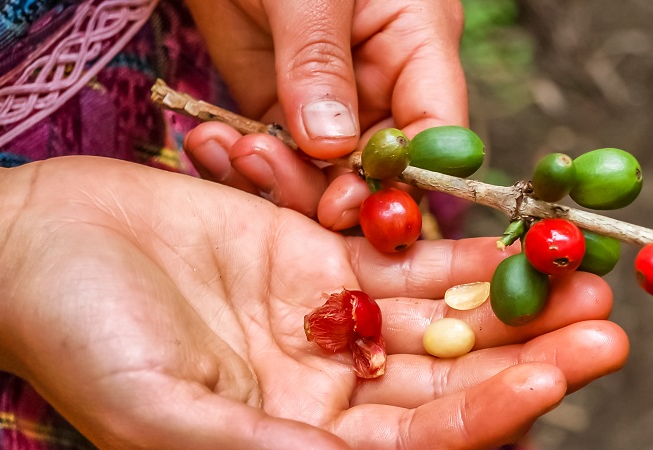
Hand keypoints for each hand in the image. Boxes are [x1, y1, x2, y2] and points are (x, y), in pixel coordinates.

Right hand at [0, 158, 627, 449]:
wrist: (38, 251)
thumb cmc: (76, 341)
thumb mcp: (157, 412)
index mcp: (301, 442)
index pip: (415, 441)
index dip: (483, 414)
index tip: (549, 380)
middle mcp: (332, 386)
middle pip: (453, 379)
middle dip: (530, 355)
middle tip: (606, 330)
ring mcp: (335, 319)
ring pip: (447, 316)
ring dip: (517, 299)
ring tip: (588, 280)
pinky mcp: (326, 255)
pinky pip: (410, 255)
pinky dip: (465, 248)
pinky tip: (522, 238)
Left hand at [181, 0, 466, 224]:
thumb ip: (319, 61)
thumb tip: (331, 145)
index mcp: (418, 43)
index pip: (435, 132)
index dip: (408, 179)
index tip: (357, 204)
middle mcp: (383, 80)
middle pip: (382, 169)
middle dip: (335, 189)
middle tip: (279, 182)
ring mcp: (332, 99)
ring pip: (326, 175)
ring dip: (282, 180)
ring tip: (237, 154)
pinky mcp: (283, 107)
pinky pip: (279, 158)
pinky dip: (250, 165)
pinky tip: (216, 148)